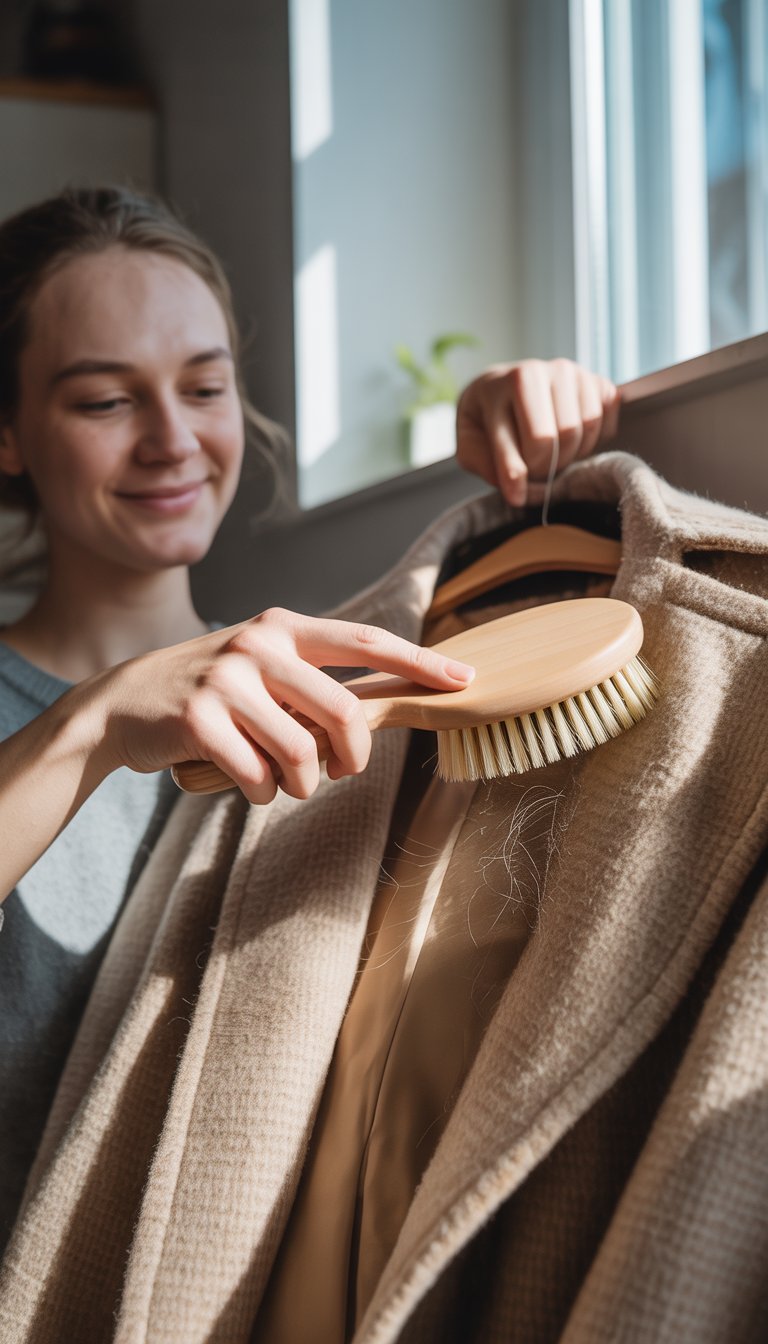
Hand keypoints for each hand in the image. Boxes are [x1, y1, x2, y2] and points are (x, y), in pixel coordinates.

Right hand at [102, 609, 474, 804]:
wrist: (123, 702)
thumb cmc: (210, 691)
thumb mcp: (261, 667)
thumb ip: (312, 681)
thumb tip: (387, 708)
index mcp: (282, 626)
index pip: (366, 640)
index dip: (418, 663)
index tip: (463, 679)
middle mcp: (257, 644)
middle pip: (343, 713)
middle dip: (352, 759)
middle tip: (340, 772)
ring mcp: (225, 680)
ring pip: (301, 755)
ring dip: (300, 784)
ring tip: (279, 780)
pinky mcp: (197, 720)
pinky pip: (257, 778)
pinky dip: (259, 794)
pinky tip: (244, 782)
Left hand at [456, 359, 620, 505]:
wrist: (504, 391)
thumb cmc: (486, 422)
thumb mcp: (469, 444)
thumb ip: (485, 465)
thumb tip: (517, 489)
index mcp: (510, 381)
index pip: (533, 438)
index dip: (524, 474)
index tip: (516, 497)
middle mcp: (544, 370)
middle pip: (566, 436)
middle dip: (548, 466)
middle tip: (531, 471)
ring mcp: (573, 374)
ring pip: (587, 430)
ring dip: (570, 456)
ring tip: (548, 455)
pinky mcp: (598, 383)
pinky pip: (606, 424)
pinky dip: (592, 443)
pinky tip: (570, 442)